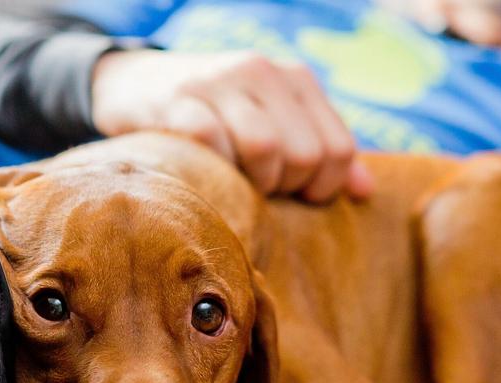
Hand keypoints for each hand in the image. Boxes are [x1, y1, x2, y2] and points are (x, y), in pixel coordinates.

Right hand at [91, 49, 372, 201]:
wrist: (134, 83)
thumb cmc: (217, 117)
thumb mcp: (275, 124)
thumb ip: (322, 154)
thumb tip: (366, 192)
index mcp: (296, 79)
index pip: (338, 149)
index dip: (323, 187)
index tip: (295, 193)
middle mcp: (262, 71)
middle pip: (305, 154)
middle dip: (285, 186)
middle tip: (258, 187)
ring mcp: (218, 82)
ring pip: (265, 147)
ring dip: (251, 181)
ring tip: (235, 180)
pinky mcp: (177, 99)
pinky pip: (212, 143)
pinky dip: (214, 169)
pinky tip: (205, 170)